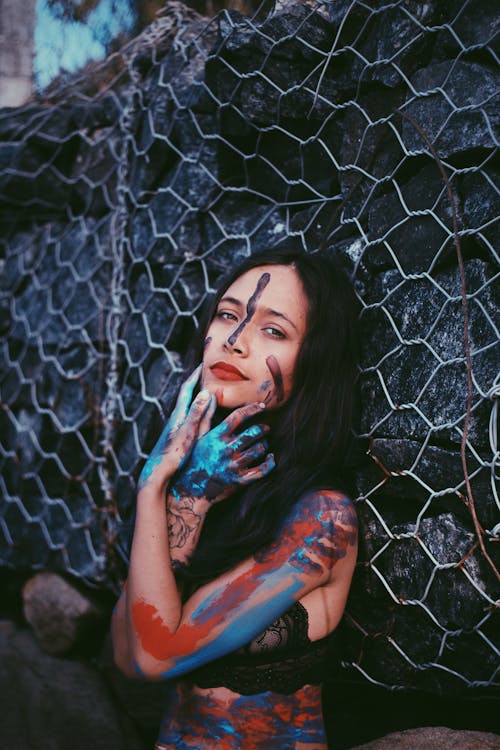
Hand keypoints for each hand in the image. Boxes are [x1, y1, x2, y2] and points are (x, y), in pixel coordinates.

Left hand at [138, 366, 210, 491]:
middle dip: (196, 384)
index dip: (195, 376)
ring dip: (197, 399)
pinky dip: (197, 414)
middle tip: (206, 374)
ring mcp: (175, 429)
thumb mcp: (188, 433)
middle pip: (187, 397)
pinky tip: (200, 421)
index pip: (187, 389)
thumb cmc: (172, 455)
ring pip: (188, 409)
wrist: (156, 475)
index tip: (203, 364)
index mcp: (178, 415)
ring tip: (207, 393)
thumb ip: (197, 413)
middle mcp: (175, 420)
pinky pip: (189, 421)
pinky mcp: (176, 439)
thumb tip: (206, 392)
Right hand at [169, 400, 275, 506]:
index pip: (238, 416)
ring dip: (265, 444)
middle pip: (253, 433)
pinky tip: (270, 458)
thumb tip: (209, 396)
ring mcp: (234, 465)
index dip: (252, 409)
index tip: (261, 406)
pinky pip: (262, 470)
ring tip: (264, 443)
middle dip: (262, 428)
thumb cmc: (193, 460)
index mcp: (216, 437)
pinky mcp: (240, 480)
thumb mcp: (196, 438)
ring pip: (259, 449)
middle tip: (265, 428)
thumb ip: (205, 417)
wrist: (190, 490)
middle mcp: (226, 449)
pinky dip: (270, 463)